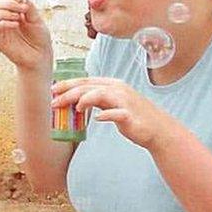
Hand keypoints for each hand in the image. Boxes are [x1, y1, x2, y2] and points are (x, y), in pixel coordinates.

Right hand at [0, 0, 52, 72]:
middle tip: (23, 9)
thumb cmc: (39, 37)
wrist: (40, 55)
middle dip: (9, 3)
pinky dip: (4, 23)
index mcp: (11, 9)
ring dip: (3, 13)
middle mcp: (2, 17)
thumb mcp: (37, 18)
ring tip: (17, 18)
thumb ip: (29, 7)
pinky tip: (16, 25)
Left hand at [51, 76, 174, 149]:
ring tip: (75, 108)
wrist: (158, 129)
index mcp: (112, 85)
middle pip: (89, 87)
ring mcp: (125, 102)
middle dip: (69, 93)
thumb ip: (96, 101)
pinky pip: (117, 113)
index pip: (86, 81)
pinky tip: (98, 118)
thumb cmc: (133, 117)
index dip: (68, 84)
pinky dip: (107, 115)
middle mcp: (118, 89)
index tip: (53, 90)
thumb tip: (74, 103)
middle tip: (54, 102)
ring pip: (100, 94)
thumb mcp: (112, 104)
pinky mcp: (131, 116)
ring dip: (84, 100)